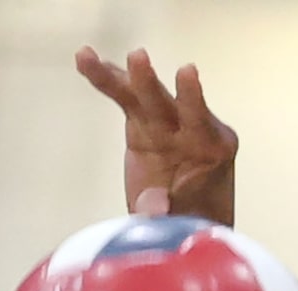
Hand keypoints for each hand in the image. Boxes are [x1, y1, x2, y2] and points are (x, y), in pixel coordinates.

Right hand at [76, 45, 236, 224]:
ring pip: (140, 96)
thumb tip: (153, 207)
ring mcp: (166, 124)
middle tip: (137, 59)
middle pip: (165, 103)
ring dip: (119, 78)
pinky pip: (124, 99)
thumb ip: (172, 214)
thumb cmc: (197, 225)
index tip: (186, 72)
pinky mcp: (144, 125)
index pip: (200, 120)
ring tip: (89, 57)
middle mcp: (191, 128)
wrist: (191, 225)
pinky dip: (105, 80)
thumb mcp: (188, 224)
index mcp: (213, 148)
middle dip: (148, 83)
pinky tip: (84, 59)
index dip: (192, 97)